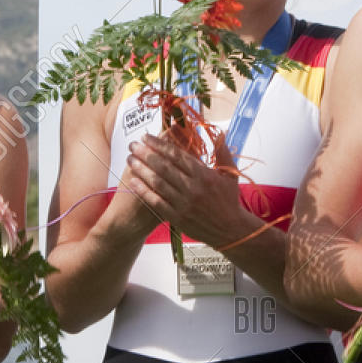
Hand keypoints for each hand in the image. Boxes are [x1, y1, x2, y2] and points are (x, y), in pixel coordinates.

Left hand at [123, 134, 255, 247]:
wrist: (231, 230)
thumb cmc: (229, 200)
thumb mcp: (230, 174)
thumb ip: (222, 151)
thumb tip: (219, 132)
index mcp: (204, 175)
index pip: (177, 155)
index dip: (159, 144)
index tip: (147, 137)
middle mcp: (193, 188)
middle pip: (164, 167)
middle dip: (145, 154)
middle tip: (133, 145)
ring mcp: (184, 204)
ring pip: (158, 183)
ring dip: (141, 170)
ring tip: (130, 159)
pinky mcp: (177, 217)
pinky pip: (157, 202)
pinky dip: (144, 191)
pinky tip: (134, 182)